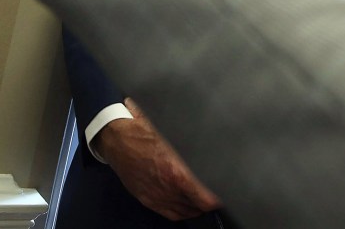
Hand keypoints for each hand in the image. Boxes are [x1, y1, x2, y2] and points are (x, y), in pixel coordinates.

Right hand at [94, 97, 221, 220]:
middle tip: (218, 189)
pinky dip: (184, 211)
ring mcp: (157, 196)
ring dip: (198, 206)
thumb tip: (216, 141)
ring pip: (186, 211)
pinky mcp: (149, 200)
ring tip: (207, 196)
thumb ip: (194, 142)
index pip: (206, 198)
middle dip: (209, 198)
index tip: (227, 189)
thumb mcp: (173, 131)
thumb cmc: (146, 130)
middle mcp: (168, 188)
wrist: (117, 140)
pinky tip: (191, 205)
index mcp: (177, 172)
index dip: (218, 197)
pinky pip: (172, 213)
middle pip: (198, 205)